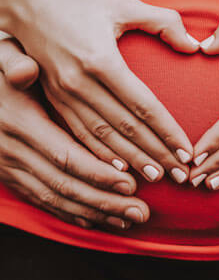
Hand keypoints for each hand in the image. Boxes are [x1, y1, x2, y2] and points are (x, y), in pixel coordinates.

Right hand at [0, 38, 148, 228]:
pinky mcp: (14, 177)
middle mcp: (16, 152)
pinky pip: (45, 202)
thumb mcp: (2, 59)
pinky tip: (97, 220)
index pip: (66, 155)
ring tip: (129, 219)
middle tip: (142, 211)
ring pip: (58, 199)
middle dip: (107, 200)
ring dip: (96, 212)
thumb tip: (24, 71)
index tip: (132, 183)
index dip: (99, 172)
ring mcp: (12, 168)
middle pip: (67, 185)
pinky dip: (73, 214)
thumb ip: (13, 63)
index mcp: (22, 123)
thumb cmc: (0, 76)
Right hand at [6, 0, 198, 183]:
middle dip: (155, 155)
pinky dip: (100, 154)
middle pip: (126, 129)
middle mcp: (80, 83)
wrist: (24, 1)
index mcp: (101, 60)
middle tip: (179, 176)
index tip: (187, 152)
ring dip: (132, 160)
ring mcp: (64, 94)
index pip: (144, 107)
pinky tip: (118, 169)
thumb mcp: (123, 4)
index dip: (167, 132)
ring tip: (156, 178)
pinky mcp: (54, 98)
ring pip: (103, 138)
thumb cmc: (78, 0)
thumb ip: (163, 22)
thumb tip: (194, 45)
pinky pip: (80, 133)